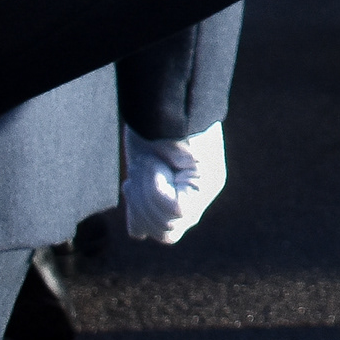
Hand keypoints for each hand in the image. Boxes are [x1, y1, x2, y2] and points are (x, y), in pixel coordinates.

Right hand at [122, 122, 228, 243]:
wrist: (164, 103)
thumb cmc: (150, 131)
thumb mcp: (142, 175)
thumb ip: (146, 204)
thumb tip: (139, 235)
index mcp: (186, 195)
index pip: (162, 233)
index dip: (140, 216)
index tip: (131, 183)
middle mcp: (201, 196)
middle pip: (167, 234)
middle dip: (143, 208)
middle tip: (139, 174)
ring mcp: (207, 190)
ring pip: (169, 225)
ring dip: (147, 196)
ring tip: (150, 167)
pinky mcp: (208, 182)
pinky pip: (175, 209)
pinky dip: (155, 189)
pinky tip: (157, 166)